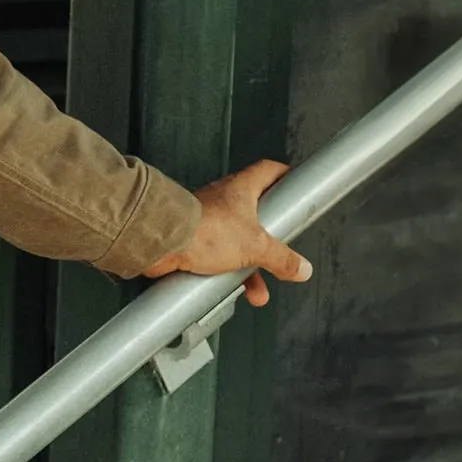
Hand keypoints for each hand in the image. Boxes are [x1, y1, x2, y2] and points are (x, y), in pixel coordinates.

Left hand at [141, 158, 311, 307]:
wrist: (161, 241)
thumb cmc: (203, 229)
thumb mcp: (255, 246)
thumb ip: (281, 258)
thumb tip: (301, 267)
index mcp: (241, 189)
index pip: (268, 171)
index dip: (284, 176)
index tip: (297, 186)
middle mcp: (222, 201)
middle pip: (255, 216)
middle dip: (269, 243)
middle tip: (280, 256)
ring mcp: (206, 219)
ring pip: (235, 242)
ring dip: (247, 268)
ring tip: (256, 291)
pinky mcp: (191, 239)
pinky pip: (214, 256)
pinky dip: (223, 274)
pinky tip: (226, 290)